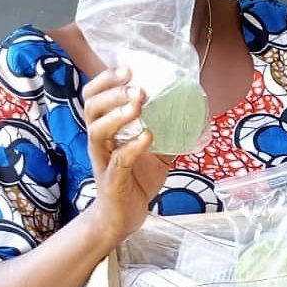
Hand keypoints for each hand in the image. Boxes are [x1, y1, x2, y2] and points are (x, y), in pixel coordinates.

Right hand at [82, 67, 170, 245]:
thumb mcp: (157, 151)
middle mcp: (100, 142)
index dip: (106, 80)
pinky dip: (133, 146)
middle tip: (137, 88)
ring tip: (138, 105)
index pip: (94, 97)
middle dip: (112, 92)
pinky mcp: (112, 180)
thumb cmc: (135, 180)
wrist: (123, 218)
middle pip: (91, 107)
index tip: (128, 68)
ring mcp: (103, 161)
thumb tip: (196, 114)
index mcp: (106, 130)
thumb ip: (170, 133)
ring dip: (118, 115)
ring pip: (98, 131)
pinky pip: (118, 160)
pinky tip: (149, 137)